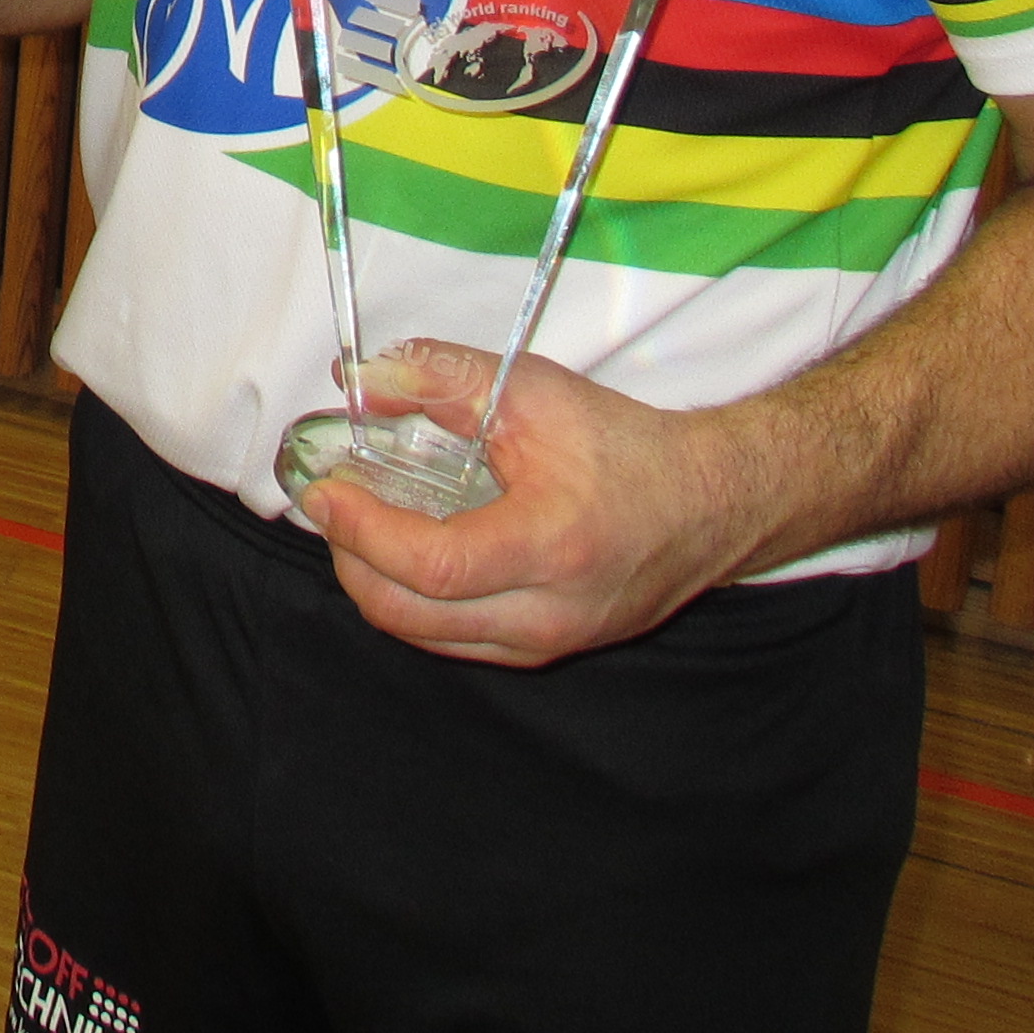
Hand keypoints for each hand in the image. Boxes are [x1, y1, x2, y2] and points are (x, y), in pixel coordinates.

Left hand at [290, 341, 778, 665]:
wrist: (709, 503)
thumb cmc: (627, 447)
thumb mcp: (534, 393)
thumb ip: (443, 381)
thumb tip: (363, 385)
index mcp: (551, 548)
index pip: (430, 564)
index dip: (362, 530)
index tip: (324, 490)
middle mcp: (549, 614)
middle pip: (412, 614)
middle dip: (352, 560)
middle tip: (330, 506)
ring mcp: (548, 644)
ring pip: (426, 636)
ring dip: (376, 585)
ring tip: (358, 526)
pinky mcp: (545, 651)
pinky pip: (456, 641)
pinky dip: (413, 603)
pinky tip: (402, 555)